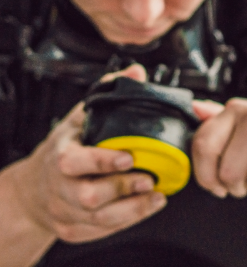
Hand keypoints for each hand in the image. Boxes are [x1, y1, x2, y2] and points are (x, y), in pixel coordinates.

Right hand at [9, 65, 166, 242]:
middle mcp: (60, 188)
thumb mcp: (81, 116)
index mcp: (61, 157)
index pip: (74, 163)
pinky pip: (101, 231)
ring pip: (99, 219)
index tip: (128, 156)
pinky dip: (126, 221)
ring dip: (132, 209)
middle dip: (122, 189)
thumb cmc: (65, 148)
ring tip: (157, 196)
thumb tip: (136, 72)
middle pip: (89, 196)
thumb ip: (108, 91)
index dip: (101, 162)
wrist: (34, 190)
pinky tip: (147, 207)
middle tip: (151, 179)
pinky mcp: (75, 230)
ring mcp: (66, 212)